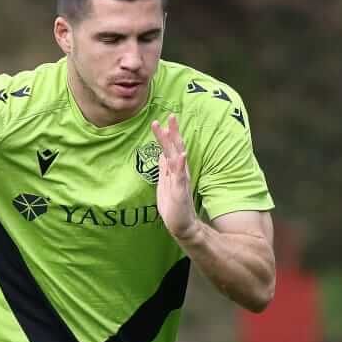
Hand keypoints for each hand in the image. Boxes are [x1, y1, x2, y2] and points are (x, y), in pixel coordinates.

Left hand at [150, 113, 198, 243]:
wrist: (182, 225)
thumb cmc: (173, 205)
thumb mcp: (165, 183)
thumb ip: (165, 168)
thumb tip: (161, 154)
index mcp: (174, 170)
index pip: (170, 148)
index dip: (166, 135)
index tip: (159, 121)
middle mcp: (179, 172)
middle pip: (175, 148)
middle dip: (172, 132)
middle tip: (170, 116)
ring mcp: (181, 180)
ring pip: (177, 158)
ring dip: (174, 143)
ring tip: (171, 130)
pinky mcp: (181, 191)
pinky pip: (180, 176)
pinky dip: (180, 165)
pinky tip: (180, 155)